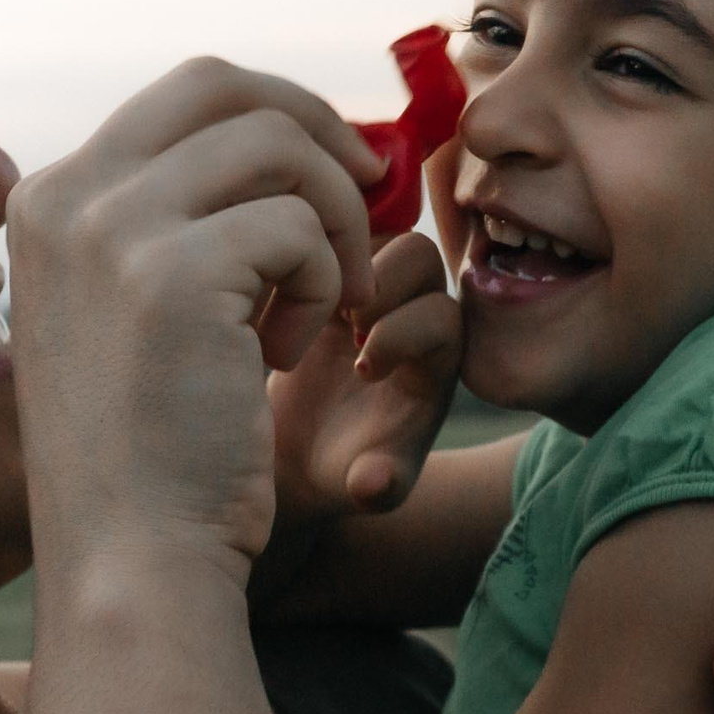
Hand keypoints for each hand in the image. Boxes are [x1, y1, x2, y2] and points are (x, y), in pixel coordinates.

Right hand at [4, 58, 385, 592]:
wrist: (129, 556)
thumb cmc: (148, 449)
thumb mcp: (127, 308)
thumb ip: (169, 220)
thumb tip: (283, 132)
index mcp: (48, 199)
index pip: (186, 94)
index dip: (281, 115)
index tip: (336, 175)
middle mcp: (66, 196)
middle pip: (226, 88)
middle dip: (319, 133)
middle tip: (370, 200)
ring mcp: (111, 229)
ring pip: (277, 147)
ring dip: (333, 220)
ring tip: (324, 303)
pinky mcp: (172, 273)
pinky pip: (298, 226)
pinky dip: (327, 284)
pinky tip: (288, 354)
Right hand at [268, 231, 461, 523]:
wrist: (300, 448)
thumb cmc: (338, 470)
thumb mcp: (356, 487)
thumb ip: (375, 485)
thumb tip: (372, 484)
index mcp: (434, 362)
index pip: (443, 318)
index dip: (406, 335)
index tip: (362, 370)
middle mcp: (410, 313)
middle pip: (420, 257)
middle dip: (383, 280)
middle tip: (341, 322)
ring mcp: (367, 284)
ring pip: (371, 229)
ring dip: (338, 251)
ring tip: (301, 296)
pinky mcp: (324, 269)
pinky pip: (325, 226)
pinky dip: (304, 237)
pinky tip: (269, 279)